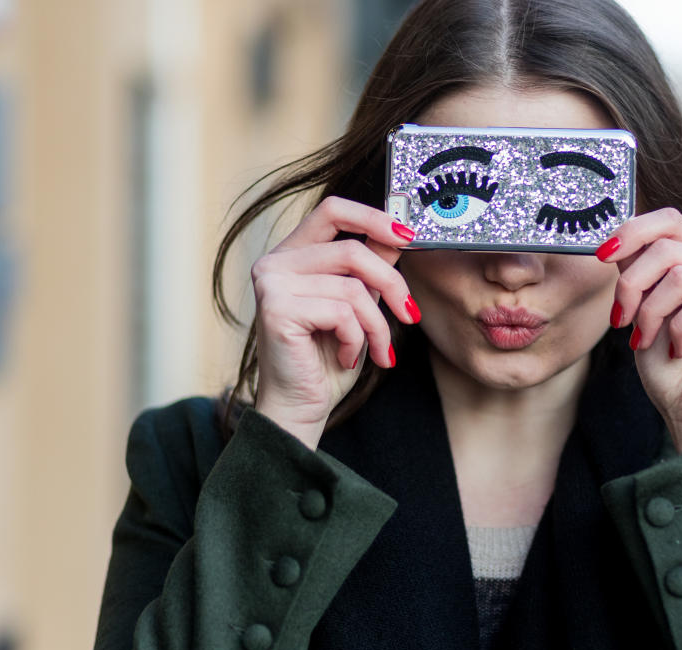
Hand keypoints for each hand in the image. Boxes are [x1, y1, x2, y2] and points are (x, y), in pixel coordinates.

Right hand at [251, 196, 420, 447]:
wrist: (301, 407)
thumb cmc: (326, 360)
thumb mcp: (358, 305)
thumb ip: (371, 268)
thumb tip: (400, 234)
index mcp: (293, 254)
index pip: (333, 210)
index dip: (374, 217)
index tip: (410, 236)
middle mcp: (275, 262)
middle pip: (352, 249)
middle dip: (392, 284)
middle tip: (410, 315)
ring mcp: (271, 283)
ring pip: (352, 287)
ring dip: (377, 326)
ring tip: (376, 350)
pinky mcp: (277, 309)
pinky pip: (342, 312)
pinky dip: (356, 339)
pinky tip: (346, 356)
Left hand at [600, 208, 681, 452]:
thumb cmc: (668, 369)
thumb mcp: (641, 310)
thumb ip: (637, 273)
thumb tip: (615, 239)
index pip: (671, 221)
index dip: (634, 230)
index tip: (603, 255)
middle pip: (668, 249)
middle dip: (632, 285)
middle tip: (621, 320)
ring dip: (651, 312)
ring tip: (647, 340)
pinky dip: (678, 329)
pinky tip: (677, 350)